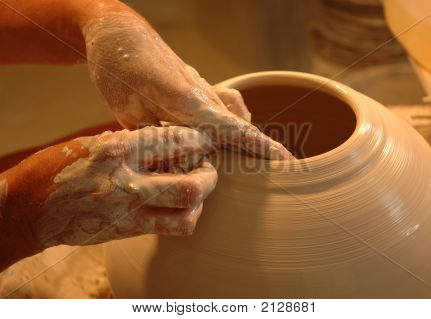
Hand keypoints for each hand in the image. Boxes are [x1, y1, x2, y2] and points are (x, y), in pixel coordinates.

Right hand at [32, 126, 216, 248]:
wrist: (31, 210)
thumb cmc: (60, 169)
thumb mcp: (94, 143)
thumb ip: (132, 143)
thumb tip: (168, 140)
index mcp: (116, 150)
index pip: (174, 142)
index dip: (198, 141)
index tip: (205, 140)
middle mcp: (125, 182)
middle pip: (191, 185)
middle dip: (209, 176)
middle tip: (207, 168)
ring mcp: (127, 211)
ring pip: (186, 213)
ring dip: (200, 201)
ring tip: (196, 190)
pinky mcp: (126, 231)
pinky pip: (170, 227)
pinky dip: (183, 216)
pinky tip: (178, 205)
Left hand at [83, 12, 293, 159]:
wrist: (120, 35)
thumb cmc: (121, 71)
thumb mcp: (129, 112)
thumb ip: (157, 138)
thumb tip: (178, 161)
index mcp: (188, 102)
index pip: (233, 129)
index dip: (259, 147)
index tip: (285, 161)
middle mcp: (204, 94)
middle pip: (239, 126)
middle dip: (254, 150)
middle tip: (263, 172)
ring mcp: (204, 88)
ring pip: (235, 115)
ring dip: (242, 136)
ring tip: (243, 157)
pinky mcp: (198, 87)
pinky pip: (226, 104)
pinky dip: (230, 120)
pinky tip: (218, 132)